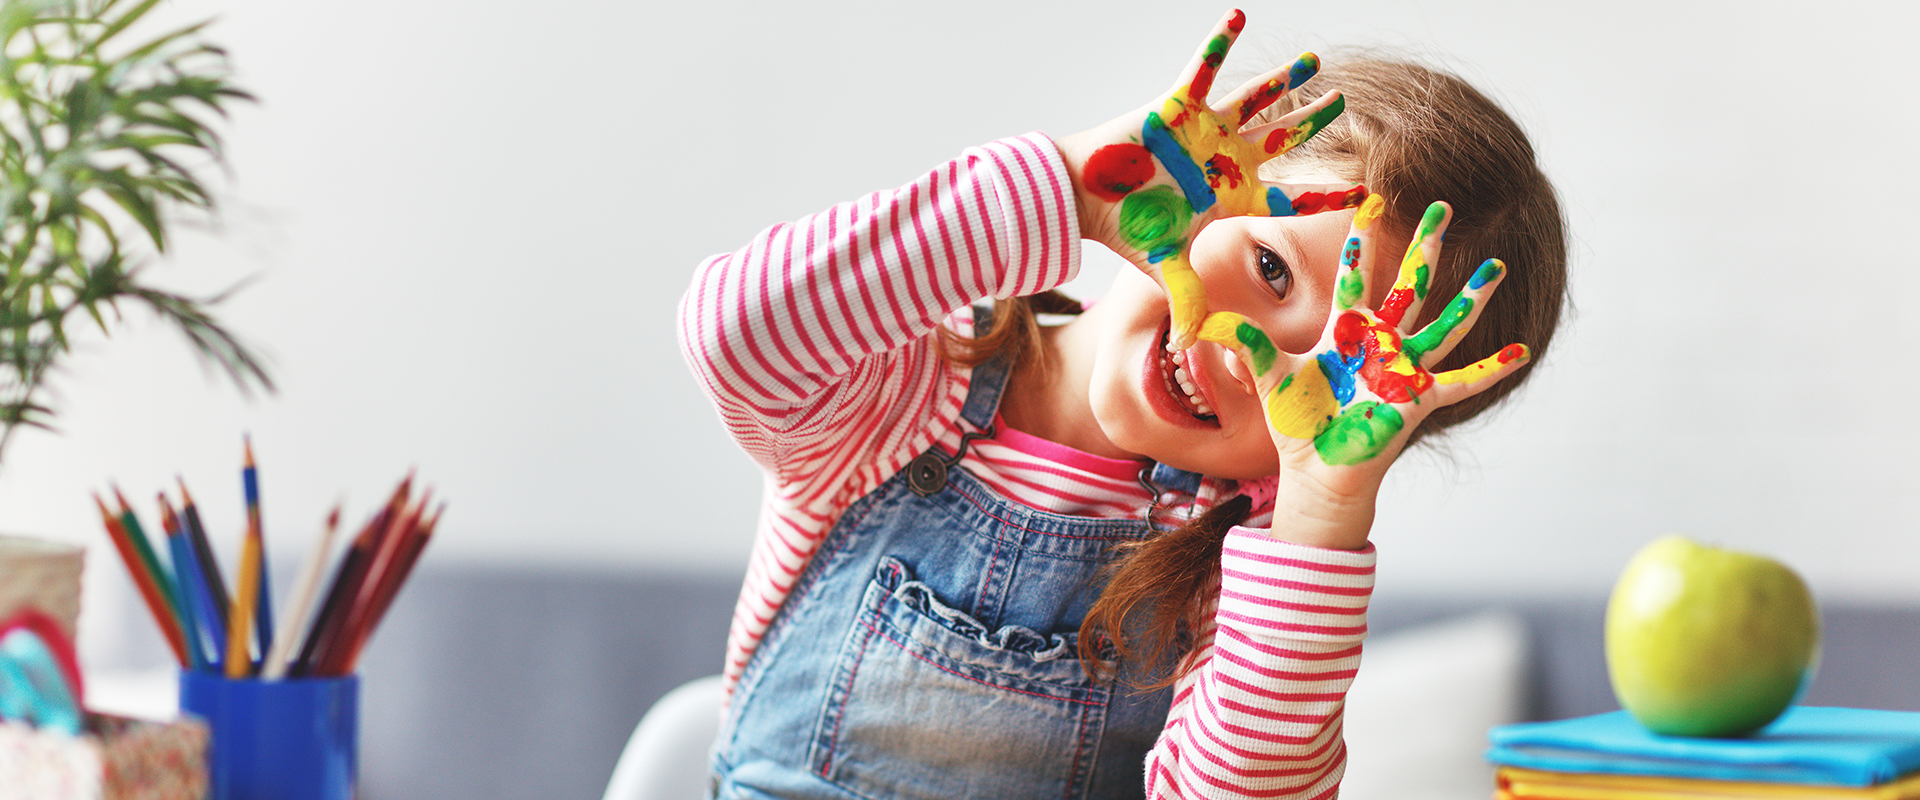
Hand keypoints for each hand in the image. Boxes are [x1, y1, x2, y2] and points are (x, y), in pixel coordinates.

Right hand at [1057, 9, 1366, 349]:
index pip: (1292, 197)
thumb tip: (1192, 349)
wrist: (1083, 196)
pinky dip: (1219, 41)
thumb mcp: (1165, 266)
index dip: (1328, 197)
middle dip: (1315, 122)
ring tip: (1313, 61)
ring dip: (1284, 79)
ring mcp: (1205, 130)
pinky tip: (1238, 14)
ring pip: (1256, 99)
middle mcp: (1226, 158)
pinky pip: (1203, 66)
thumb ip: (1188, 300)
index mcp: (1232, 195)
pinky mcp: (1178, 104)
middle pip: (1284, 139)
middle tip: (1344, 103)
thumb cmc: (1125, 228)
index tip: (1366, 194)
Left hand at [1198, 195, 1529, 544]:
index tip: (1368, 202)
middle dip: (1424, 244)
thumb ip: (1244, 344)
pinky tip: (1521, 351)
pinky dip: (1490, 368)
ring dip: (1469, 295)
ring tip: (1496, 265)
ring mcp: (1403, 370)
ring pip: (1442, 323)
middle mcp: (1381, 345)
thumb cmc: (1298, 425)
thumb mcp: (1268, 376)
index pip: (1354, 277)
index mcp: (1345, 333)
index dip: (1359, 242)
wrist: (1315, 472)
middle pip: (1408, 284)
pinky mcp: (1418, 400)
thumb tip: (1203, 322)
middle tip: (1441, 205)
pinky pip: (1461, 382)